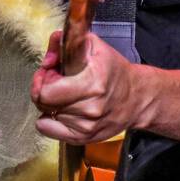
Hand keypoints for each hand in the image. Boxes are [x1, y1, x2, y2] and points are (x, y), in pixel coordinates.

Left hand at [32, 30, 140, 144]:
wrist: (137, 97)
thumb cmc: (114, 72)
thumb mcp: (94, 46)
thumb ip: (66, 43)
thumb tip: (49, 57)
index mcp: (93, 83)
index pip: (47, 91)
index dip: (42, 79)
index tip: (50, 72)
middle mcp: (91, 107)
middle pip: (44, 103)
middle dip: (44, 90)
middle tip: (56, 83)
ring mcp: (88, 125)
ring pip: (46, 114)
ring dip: (51, 104)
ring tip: (67, 95)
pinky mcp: (84, 137)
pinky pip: (48, 130)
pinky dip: (49, 120)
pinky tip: (63, 110)